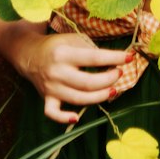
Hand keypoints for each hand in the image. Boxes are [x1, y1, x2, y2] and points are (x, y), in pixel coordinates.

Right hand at [13, 30, 132, 124]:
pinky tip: (76, 118)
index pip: (94, 58)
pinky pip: (53, 113)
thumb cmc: (58, 46)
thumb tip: (113, 62)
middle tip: (119, 74)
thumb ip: (91, 50)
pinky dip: (63, 118)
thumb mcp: (74, 39)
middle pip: (88, 83)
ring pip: (78, 99)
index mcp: (64, 54)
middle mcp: (57, 72)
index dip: (114, 58)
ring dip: (99, 97)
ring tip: (113, 90)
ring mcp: (51, 87)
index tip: (129, 58)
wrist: (30, 54)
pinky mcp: (46, 98)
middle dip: (109, 79)